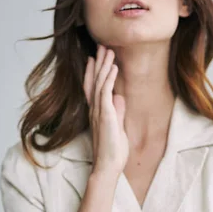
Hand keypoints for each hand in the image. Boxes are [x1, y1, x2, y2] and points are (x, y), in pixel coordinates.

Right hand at [83, 44, 128, 176]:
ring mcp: (99, 112)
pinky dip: (109, 79)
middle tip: (101, 45)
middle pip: (95, 81)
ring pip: (100, 83)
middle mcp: (95, 110)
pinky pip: (105, 93)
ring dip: (104, 65)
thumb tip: (119, 97)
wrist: (108, 166)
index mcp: (97, 112)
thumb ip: (118, 111)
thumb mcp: (118, 127)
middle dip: (98, 62)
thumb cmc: (113, 151)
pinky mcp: (105, 116)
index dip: (93, 72)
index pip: (93, 87)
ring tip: (108, 50)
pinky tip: (113, 67)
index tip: (94, 57)